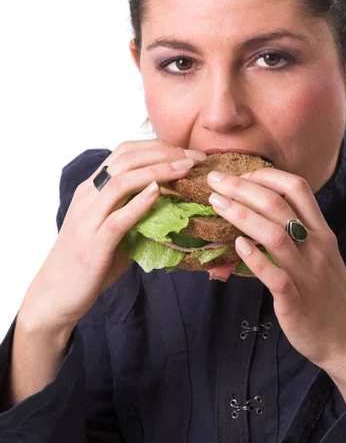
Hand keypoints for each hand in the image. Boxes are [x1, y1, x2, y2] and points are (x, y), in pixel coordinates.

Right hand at [19, 141, 204, 332]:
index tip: (186, 153)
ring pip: (121, 182)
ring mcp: (88, 219)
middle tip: (194, 158)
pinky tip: (158, 193)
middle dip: (164, 153)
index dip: (157, 147)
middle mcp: (88, 197)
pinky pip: (117, 218)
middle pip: (126, 159)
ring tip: (185, 168)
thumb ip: (136, 214)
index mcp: (92, 190)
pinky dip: (139, 203)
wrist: (55, 295)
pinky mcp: (93, 245)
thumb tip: (174, 206)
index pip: (124, 153)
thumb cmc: (88, 262)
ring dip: (157, 170)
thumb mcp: (113, 230)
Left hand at [207, 168, 345, 379]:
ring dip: (242, 215)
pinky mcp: (295, 300)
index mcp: (320, 231)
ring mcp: (306, 273)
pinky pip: (274, 275)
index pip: (297, 188)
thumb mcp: (319, 253)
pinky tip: (237, 245)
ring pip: (274, 234)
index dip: (266, 175)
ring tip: (216, 203)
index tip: (240, 174)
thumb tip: (258, 209)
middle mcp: (315, 246)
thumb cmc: (326, 291)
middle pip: (278, 205)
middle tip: (215, 181)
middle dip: (242, 187)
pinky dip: (255, 258)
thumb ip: (296, 230)